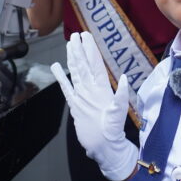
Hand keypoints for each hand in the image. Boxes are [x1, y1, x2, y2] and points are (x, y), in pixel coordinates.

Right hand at [50, 32, 137, 180]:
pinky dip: (61, 77)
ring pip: (76, 73)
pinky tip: (56, 67)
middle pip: (84, 64)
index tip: (87, 36)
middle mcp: (91, 89)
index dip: (91, 50)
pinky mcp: (75, 105)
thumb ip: (120, 95)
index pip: (95, 64)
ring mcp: (83, 95)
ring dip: (73, 59)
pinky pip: (67, 88)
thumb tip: (124, 77)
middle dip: (81, 49)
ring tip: (69, 45)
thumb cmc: (112, 130)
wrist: (103, 145)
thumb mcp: (118, 112)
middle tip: (76, 34)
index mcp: (101, 88)